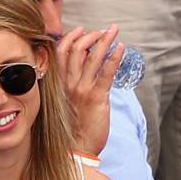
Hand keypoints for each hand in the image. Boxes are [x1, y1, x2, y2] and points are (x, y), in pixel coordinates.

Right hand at [54, 25, 122, 155]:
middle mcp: (67, 83)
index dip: (72, 37)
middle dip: (91, 35)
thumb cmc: (73, 129)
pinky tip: (121, 48)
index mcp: (58, 83)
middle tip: (104, 30)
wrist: (76, 149)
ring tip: (114, 30)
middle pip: (76, 49)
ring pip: (91, 56)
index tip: (83, 30)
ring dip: (104, 40)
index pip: (61, 51)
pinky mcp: (96, 98)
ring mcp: (81, 89)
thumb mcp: (66, 104)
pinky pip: (105, 73)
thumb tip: (82, 72)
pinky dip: (114, 58)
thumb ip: (70, 86)